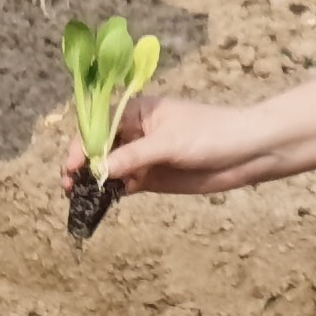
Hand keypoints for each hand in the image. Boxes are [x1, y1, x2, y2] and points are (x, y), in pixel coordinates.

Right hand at [75, 76, 315, 201]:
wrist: (248, 152)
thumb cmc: (213, 133)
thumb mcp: (170, 143)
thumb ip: (133, 156)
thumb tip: (99, 170)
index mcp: (137, 111)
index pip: (98, 125)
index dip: (81, 145)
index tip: (72, 166)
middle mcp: (135, 132)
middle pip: (97, 148)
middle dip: (81, 164)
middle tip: (68, 186)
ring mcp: (142, 156)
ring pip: (107, 169)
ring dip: (91, 182)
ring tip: (76, 198)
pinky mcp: (151, 177)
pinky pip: (122, 185)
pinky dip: (108, 194)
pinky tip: (97, 205)